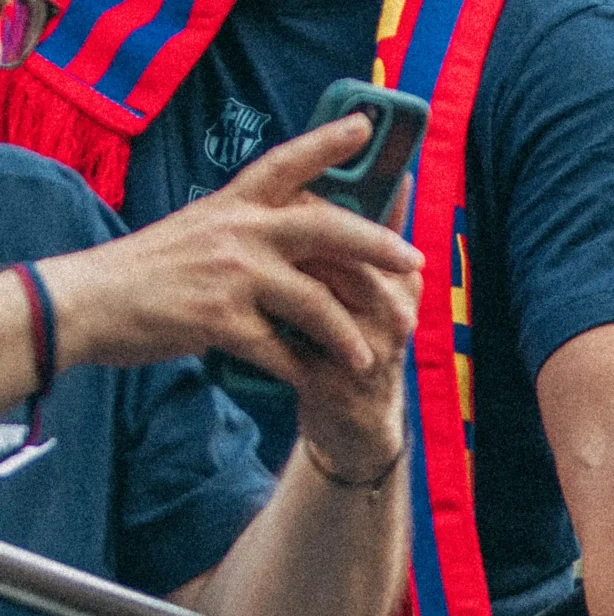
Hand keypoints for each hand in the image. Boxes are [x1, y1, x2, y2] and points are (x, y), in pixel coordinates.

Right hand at [40, 113, 421, 384]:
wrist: (88, 303)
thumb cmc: (148, 272)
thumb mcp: (197, 230)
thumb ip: (246, 228)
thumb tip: (300, 227)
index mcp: (231, 205)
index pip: (285, 163)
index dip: (327, 142)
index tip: (366, 124)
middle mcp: (237, 231)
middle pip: (326, 230)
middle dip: (377, 246)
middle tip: (415, 261)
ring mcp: (231, 274)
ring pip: (315, 302)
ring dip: (346, 336)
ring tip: (366, 360)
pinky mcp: (221, 320)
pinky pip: (282, 350)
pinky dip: (300, 370)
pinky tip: (311, 382)